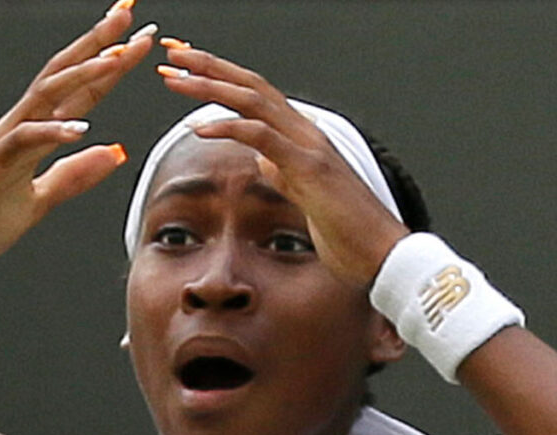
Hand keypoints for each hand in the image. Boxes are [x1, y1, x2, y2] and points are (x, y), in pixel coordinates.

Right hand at [0, 0, 155, 274]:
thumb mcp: (36, 203)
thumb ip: (72, 178)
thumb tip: (114, 152)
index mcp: (32, 137)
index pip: (78, 93)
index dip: (109, 65)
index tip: (137, 40)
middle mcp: (19, 129)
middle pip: (63, 75)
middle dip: (97, 44)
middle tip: (129, 15)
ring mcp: (2, 143)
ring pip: (45, 95)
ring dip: (82, 73)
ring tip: (117, 56)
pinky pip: (22, 141)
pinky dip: (50, 132)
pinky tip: (80, 129)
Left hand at [155, 41, 410, 286]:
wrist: (382, 255)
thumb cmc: (346, 231)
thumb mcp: (304, 197)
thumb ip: (284, 173)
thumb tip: (264, 160)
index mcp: (302, 139)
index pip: (257, 96)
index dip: (222, 79)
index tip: (186, 71)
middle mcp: (307, 133)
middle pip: (253, 86)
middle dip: (211, 68)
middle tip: (174, 56)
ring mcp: (310, 147)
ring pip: (255, 101)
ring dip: (212, 87)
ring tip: (177, 79)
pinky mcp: (310, 169)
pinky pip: (264, 138)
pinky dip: (230, 128)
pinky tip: (199, 128)